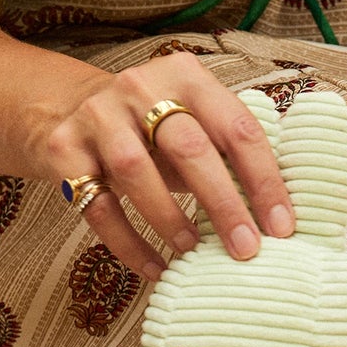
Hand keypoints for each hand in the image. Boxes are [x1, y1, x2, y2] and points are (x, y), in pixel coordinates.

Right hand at [38, 51, 295, 281]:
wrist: (66, 108)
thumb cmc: (152, 131)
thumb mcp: (193, 127)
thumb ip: (230, 157)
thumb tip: (280, 221)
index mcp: (187, 78)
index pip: (237, 128)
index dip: (264, 180)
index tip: (282, 228)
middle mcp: (140, 87)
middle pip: (190, 148)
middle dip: (223, 204)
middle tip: (246, 250)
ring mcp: (98, 116)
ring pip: (137, 172)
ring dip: (170, 219)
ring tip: (194, 252)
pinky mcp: (64, 149)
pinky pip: (99, 206)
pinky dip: (129, 243)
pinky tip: (155, 268)